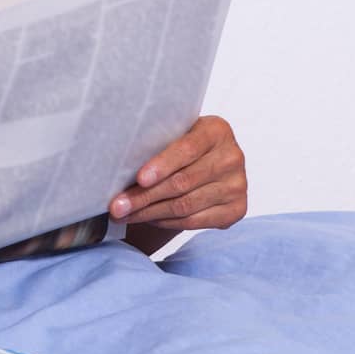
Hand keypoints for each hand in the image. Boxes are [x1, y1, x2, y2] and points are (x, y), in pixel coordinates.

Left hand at [111, 115, 247, 230]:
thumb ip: (156, 144)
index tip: (139, 178)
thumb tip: (118, 167)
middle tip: (116, 206)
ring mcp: (237, 185)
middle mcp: (232, 157)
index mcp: (216, 131)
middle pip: (182, 182)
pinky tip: (147, 219)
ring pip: (185, 205)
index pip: (187, 149)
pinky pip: (194, 221)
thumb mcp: (172, 135)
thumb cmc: (179, 146)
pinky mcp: (237, 209)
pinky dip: (166, 222)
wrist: (206, 163)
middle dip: (144, 196)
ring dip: (149, 212)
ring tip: (124, 215)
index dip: (162, 165)